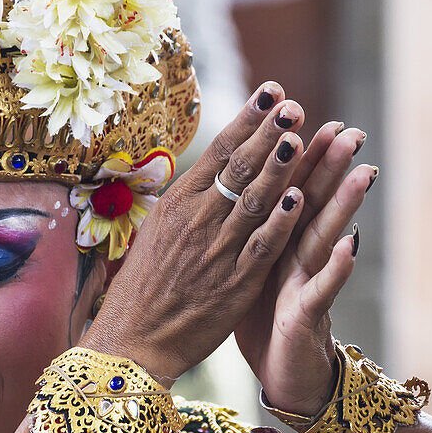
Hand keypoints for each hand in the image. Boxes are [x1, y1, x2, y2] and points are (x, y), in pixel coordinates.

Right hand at [80, 86, 313, 384]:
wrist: (132, 340)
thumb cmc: (142, 287)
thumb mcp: (157, 232)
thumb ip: (188, 202)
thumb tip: (211, 169)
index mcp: (178, 204)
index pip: (220, 151)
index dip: (249, 119)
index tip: (271, 92)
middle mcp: (197, 221)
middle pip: (240, 168)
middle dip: (268, 134)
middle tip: (293, 105)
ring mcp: (216, 251)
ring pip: (253, 201)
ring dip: (279, 169)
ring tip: (299, 138)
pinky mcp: (234, 284)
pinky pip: (261, 247)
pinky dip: (279, 224)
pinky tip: (298, 199)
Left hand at [230, 83, 374, 414]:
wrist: (282, 379)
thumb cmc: (264, 324)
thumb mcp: (247, 272)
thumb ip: (246, 234)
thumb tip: (229, 195)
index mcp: (274, 243)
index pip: (286, 191)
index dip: (295, 157)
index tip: (301, 115)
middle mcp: (296, 259)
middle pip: (312, 206)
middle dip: (329, 168)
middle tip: (349, 130)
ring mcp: (305, 286)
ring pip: (326, 239)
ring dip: (344, 206)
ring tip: (364, 172)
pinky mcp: (307, 318)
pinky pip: (322, 291)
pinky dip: (338, 269)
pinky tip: (352, 244)